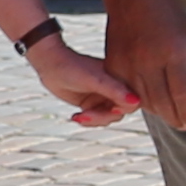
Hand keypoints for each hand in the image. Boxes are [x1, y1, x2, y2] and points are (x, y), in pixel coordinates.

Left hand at [21, 28, 136, 130]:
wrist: (50, 65)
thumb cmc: (72, 67)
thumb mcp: (94, 80)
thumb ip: (114, 90)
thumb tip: (136, 101)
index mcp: (119, 80)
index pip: (131, 101)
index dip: (122, 108)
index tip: (111, 109)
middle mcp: (113, 89)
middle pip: (118, 112)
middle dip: (103, 117)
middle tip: (85, 115)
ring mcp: (102, 97)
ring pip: (106, 117)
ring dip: (93, 120)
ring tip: (78, 116)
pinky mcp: (90, 104)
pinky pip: (95, 118)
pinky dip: (86, 120)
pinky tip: (75, 116)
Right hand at [99, 0, 185, 133]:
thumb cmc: (167, 16)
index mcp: (173, 51)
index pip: (182, 94)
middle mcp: (149, 60)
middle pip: (162, 103)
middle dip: (175, 118)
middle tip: (183, 123)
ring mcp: (128, 63)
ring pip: (144, 102)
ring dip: (159, 111)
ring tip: (169, 113)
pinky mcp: (113, 65)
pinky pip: (127, 93)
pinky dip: (140, 100)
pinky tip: (150, 100)